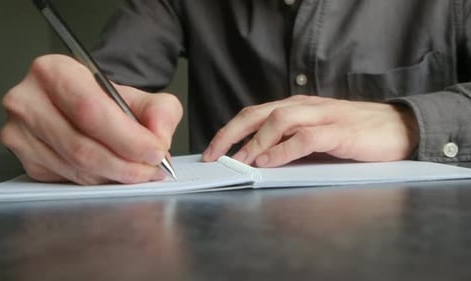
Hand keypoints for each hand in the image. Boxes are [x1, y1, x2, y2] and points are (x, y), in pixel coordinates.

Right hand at [1, 55, 182, 184]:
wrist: (82, 107)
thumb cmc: (105, 100)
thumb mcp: (139, 95)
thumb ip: (160, 111)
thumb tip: (159, 138)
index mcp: (53, 72)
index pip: (90, 110)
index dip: (127, 138)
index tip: (156, 152)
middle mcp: (28, 101)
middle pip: (81, 146)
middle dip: (126, 164)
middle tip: (153, 169)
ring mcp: (20, 134)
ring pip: (77, 169)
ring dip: (116, 177)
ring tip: (140, 170)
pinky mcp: (27, 161)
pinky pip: (70, 180)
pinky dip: (100, 181)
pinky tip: (115, 172)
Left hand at [203, 95, 418, 166]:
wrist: (400, 127)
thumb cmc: (355, 133)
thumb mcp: (316, 134)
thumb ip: (290, 141)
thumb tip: (259, 159)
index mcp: (297, 106)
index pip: (254, 113)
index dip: (230, 130)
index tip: (213, 149)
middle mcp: (305, 106)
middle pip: (258, 113)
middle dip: (231, 133)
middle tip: (213, 154)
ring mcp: (322, 117)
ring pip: (278, 121)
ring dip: (254, 142)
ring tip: (238, 160)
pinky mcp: (339, 132)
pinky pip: (304, 138)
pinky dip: (282, 150)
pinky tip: (268, 163)